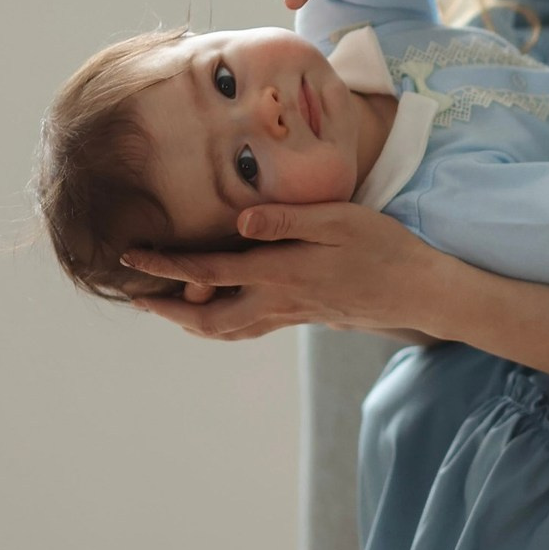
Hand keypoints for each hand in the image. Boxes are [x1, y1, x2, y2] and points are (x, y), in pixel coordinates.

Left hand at [121, 202, 448, 340]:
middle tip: (137, 296)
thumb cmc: (383, 246)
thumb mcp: (339, 220)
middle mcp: (277, 299)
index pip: (208, 271)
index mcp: (280, 272)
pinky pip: (248, 328)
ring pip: (225, 329)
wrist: (417, 290)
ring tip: (167, 306)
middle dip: (167, 309)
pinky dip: (221, 322)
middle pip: (205, 317)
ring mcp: (291, 313)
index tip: (131, 257)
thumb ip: (288, 220)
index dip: (165, 264)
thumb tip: (239, 221)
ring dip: (190, 320)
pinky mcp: (304, 316)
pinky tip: (223, 306)